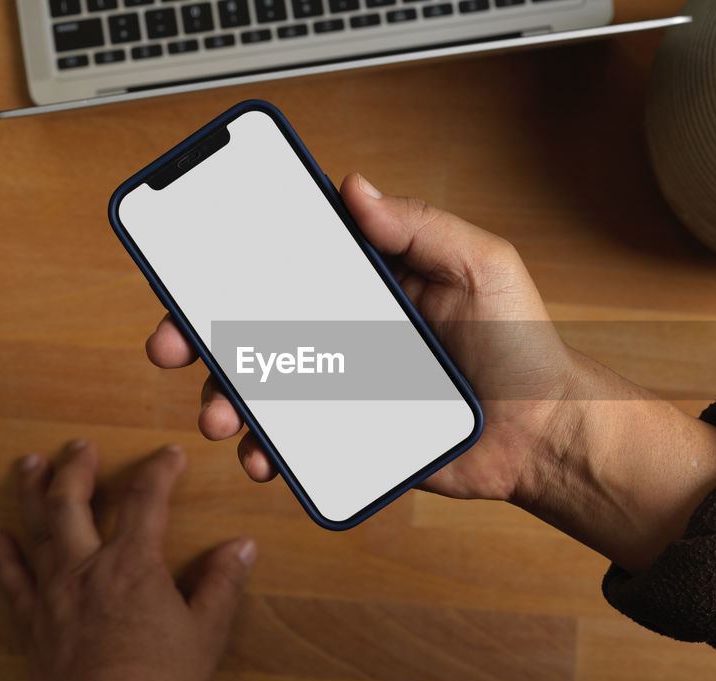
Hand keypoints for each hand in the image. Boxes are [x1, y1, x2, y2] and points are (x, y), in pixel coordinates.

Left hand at [0, 440, 255, 680]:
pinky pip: (12, 580)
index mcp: (133, 564)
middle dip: (76, 468)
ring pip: (37, 530)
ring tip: (29, 465)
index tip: (169, 455)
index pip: (147, 500)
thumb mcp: (205, 632)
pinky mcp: (34, 622)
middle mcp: (87, 568)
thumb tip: (241, 547)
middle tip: (80, 447)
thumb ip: (222, 584)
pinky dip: (2, 555)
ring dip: (33, 493)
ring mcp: (54, 593)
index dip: (160, 471)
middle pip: (72, 502)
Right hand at [147, 172, 589, 502]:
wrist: (545, 435)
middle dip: (200, 335)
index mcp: (370, 283)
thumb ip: (421, 227)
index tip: (189, 266)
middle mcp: (347, 331)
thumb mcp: (483, 267)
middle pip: (256, 327)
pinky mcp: (349, 439)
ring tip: (220, 414)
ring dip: (223, 397)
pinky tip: (263, 457)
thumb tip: (355, 188)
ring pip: (261, 388)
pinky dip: (265, 451)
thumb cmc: (523, 345)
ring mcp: (343, 388)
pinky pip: (293, 443)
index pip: (288, 262)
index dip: (232, 263)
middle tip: (170, 346)